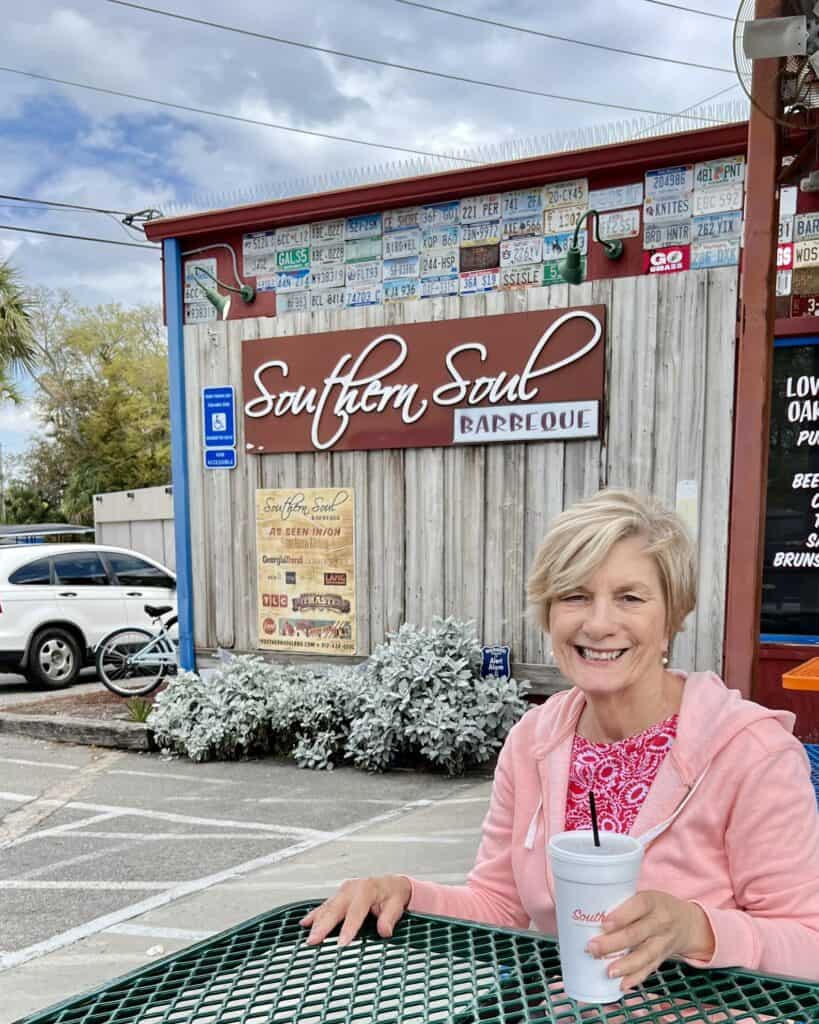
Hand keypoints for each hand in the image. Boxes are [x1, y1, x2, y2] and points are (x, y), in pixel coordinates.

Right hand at [300, 875, 411, 946]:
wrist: (392, 884)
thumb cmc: (393, 893)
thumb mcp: (397, 904)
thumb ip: (389, 917)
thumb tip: (384, 930)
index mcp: (367, 889)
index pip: (356, 911)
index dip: (348, 927)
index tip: (342, 943)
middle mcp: (352, 888)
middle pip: (336, 909)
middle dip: (324, 926)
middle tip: (314, 941)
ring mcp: (344, 891)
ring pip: (327, 907)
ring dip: (316, 923)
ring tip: (309, 937)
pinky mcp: (339, 895)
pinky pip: (325, 905)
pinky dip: (314, 914)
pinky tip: (305, 923)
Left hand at [585, 891, 714, 991]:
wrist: (687, 923)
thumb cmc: (655, 905)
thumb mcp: (644, 895)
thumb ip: (622, 902)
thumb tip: (584, 907)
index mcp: (653, 901)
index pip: (638, 906)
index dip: (621, 916)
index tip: (603, 923)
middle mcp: (660, 922)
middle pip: (636, 934)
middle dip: (613, 943)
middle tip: (592, 948)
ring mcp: (663, 942)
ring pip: (644, 955)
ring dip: (625, 965)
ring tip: (607, 971)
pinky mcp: (663, 958)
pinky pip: (650, 970)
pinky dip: (635, 978)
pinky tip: (622, 984)